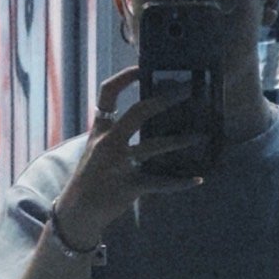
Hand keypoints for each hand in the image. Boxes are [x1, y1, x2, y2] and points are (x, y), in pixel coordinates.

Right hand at [51, 66, 202, 248]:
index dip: (126, 77)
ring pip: (156, 146)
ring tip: (202, 135)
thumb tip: (149, 115)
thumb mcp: (96, 149)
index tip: (144, 67)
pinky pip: (161, 182)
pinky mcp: (129, 186)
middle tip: (187, 91)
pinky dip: (181, 181)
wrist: (77, 212)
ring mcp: (118, 165)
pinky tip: (197, 179)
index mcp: (99, 130)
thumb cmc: (91, 176)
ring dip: (182, 140)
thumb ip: (115, 132)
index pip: (108, 93)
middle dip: (165, 99)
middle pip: (139, 112)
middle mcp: (107, 143)